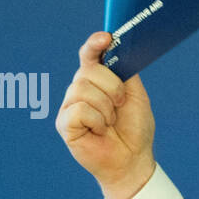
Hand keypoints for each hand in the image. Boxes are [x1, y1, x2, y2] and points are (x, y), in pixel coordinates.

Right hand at [55, 31, 156, 198]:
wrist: (133, 159)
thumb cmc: (134, 129)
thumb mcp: (135, 95)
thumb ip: (124, 72)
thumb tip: (114, 48)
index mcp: (97, 80)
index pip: (89, 56)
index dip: (94, 45)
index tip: (106, 38)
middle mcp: (80, 90)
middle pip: (89, 71)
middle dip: (113, 88)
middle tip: (119, 106)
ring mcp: (70, 106)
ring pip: (84, 90)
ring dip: (106, 108)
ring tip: (109, 123)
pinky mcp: (64, 124)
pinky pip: (80, 110)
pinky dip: (97, 121)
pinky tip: (99, 132)